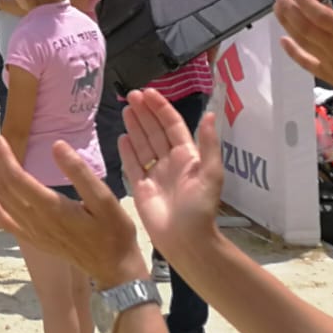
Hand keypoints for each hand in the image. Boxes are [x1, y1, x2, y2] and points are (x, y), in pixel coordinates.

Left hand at [0, 135, 146, 289]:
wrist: (113, 268)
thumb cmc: (114, 232)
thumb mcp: (105, 199)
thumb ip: (80, 172)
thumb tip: (57, 145)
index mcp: (52, 208)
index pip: (18, 179)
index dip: (5, 157)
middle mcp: (36, 221)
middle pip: (5, 188)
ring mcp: (33, 233)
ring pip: (4, 201)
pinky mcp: (35, 240)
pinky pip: (6, 222)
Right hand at [117, 90, 224, 263]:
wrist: (186, 240)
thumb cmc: (200, 208)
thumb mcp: (211, 173)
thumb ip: (208, 144)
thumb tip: (210, 114)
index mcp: (188, 156)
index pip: (172, 126)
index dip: (161, 108)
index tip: (149, 93)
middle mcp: (170, 162)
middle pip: (155, 131)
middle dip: (145, 113)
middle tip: (131, 95)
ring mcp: (155, 174)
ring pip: (143, 145)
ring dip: (135, 127)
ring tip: (126, 109)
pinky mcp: (141, 188)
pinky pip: (133, 165)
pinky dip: (128, 151)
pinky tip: (122, 137)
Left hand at [274, 0, 332, 121]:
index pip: (323, 17)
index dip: (306, 4)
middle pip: (308, 28)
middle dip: (291, 10)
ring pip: (304, 43)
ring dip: (288, 25)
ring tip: (278, 9)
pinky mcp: (332, 76)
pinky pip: (307, 64)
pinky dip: (293, 53)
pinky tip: (283, 41)